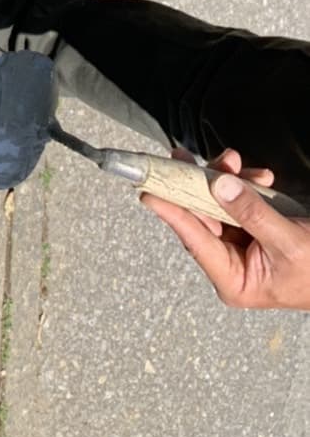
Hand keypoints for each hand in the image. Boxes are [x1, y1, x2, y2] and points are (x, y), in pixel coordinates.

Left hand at [141, 148, 309, 309]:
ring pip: (216, 204)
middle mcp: (230, 264)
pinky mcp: (252, 230)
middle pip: (200, 217)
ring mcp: (240, 247)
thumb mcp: (288, 242)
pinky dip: (245, 186)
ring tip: (236, 161)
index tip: (147, 190)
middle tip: (185, 156)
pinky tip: (261, 178)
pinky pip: (237, 202)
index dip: (170, 212)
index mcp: (233, 280)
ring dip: (224, 179)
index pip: (193, 240)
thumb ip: (253, 213)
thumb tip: (220, 186)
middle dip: (199, 184)